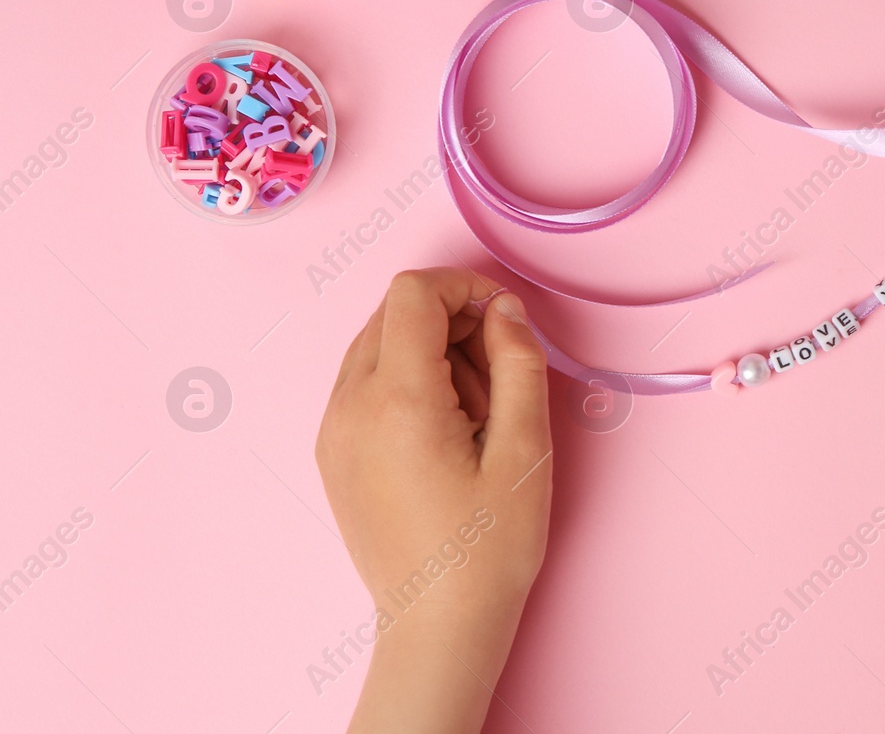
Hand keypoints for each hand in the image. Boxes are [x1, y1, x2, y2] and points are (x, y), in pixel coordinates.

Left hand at [316, 268, 552, 733]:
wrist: (438, 623)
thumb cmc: (489, 547)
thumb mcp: (525, 450)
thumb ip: (519, 363)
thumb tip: (506, 310)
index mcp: (398, 401)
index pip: (414, 293)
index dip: (466, 288)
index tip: (506, 320)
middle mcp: (350, 407)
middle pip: (394, 313)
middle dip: (452, 320)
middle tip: (501, 373)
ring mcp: (334, 431)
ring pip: (377, 344)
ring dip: (431, 350)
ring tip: (478, 409)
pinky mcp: (333, 453)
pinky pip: (365, 383)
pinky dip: (408, 381)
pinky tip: (446, 429)